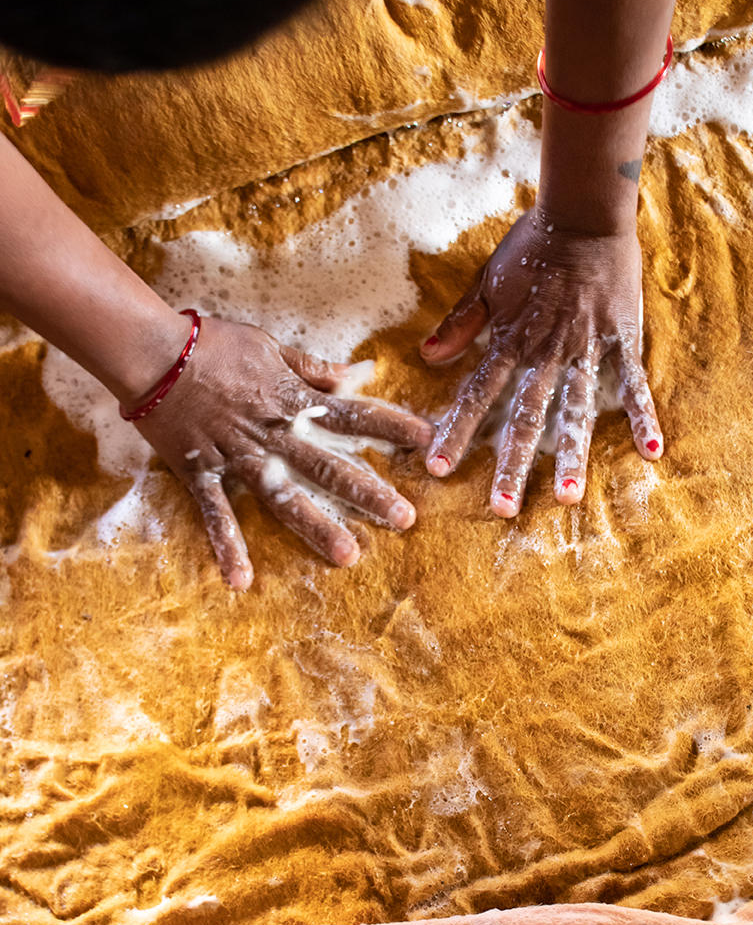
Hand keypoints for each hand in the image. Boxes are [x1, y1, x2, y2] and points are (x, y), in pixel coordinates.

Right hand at [136, 316, 432, 589]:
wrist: (152, 350)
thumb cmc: (211, 342)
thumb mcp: (270, 346)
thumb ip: (313, 368)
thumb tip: (354, 373)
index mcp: (292, 401)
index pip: (353, 415)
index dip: (392, 427)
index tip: (428, 441)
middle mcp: (273, 433)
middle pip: (329, 466)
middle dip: (369, 492)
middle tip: (405, 519)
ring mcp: (238, 456)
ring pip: (285, 497)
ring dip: (316, 527)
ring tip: (347, 556)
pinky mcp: (203, 471)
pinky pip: (217, 514)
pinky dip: (228, 547)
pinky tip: (241, 581)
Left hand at [419, 208, 660, 515]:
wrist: (585, 210)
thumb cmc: (534, 245)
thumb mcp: (488, 281)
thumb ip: (461, 323)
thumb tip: (427, 355)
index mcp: (511, 339)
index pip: (477, 393)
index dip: (457, 430)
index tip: (438, 467)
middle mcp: (546, 351)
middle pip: (526, 416)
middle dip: (513, 463)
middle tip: (503, 508)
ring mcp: (587, 348)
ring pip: (576, 410)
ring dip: (573, 455)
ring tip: (570, 497)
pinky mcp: (622, 340)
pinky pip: (633, 384)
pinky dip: (643, 417)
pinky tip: (652, 452)